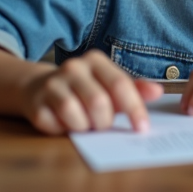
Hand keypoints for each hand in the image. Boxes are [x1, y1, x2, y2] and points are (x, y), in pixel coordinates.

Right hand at [19, 50, 162, 134]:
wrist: (41, 87)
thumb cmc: (86, 88)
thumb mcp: (110, 85)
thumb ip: (135, 90)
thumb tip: (158, 92)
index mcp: (95, 60)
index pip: (120, 84)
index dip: (134, 108)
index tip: (142, 128)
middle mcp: (73, 68)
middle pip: (98, 102)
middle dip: (105, 122)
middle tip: (103, 126)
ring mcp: (51, 84)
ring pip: (74, 114)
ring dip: (84, 127)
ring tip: (85, 124)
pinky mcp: (34, 103)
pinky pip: (54, 124)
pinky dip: (63, 130)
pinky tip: (65, 124)